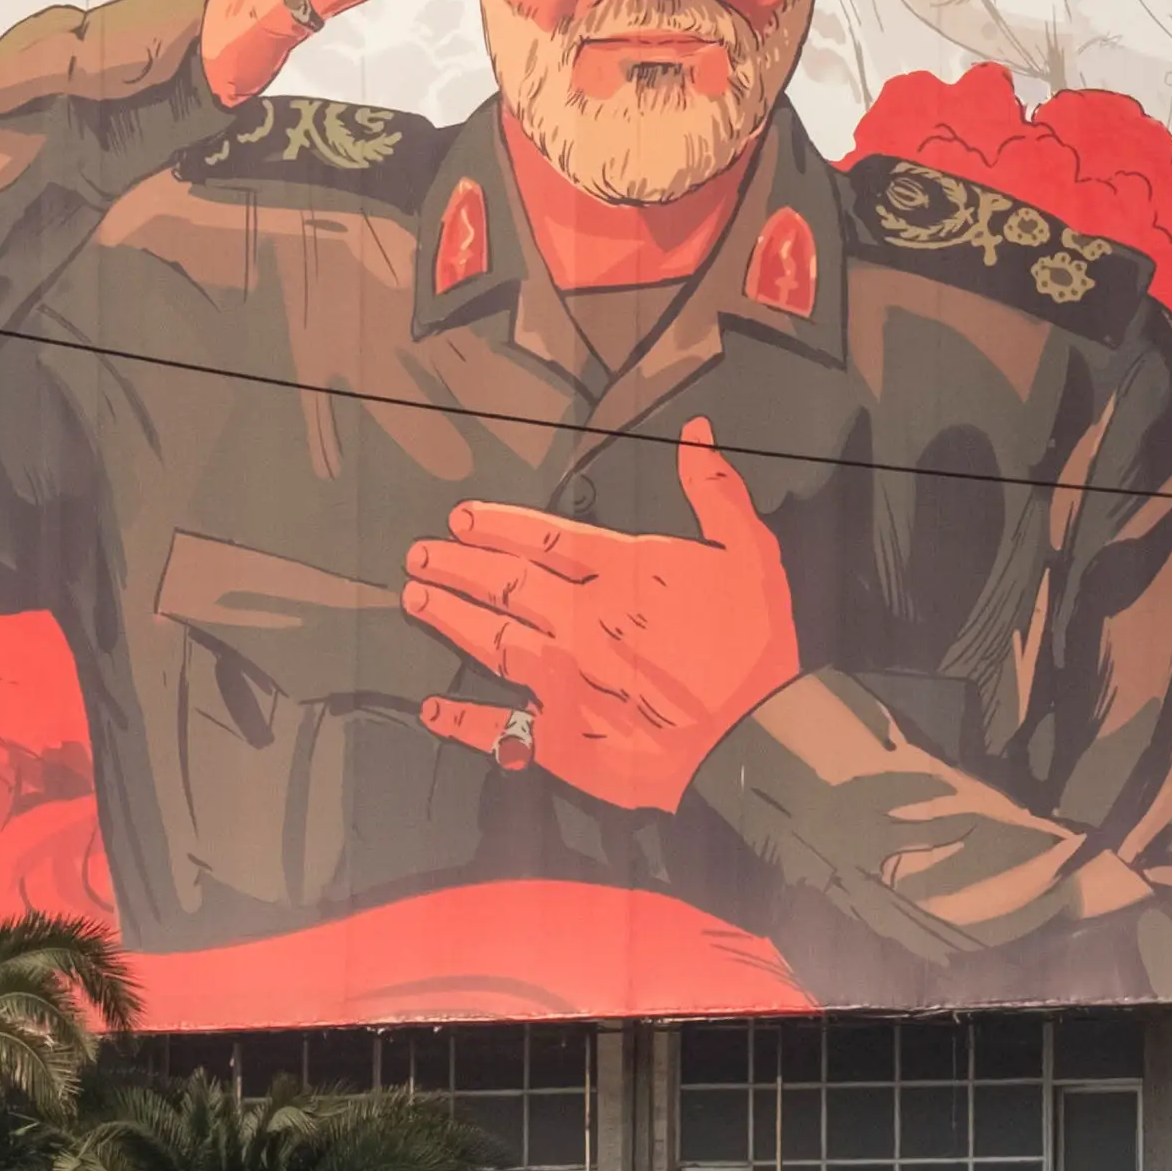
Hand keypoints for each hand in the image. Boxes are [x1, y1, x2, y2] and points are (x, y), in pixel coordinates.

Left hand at [404, 420, 807, 810]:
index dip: (496, 525)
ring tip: (415, 599)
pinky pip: (499, 728)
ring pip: (490, 641)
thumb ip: (716, 491)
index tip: (460, 518)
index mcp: (620, 572)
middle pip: (503, 584)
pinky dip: (462, 720)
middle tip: (418, 555)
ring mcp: (561, 679)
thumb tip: (696, 432)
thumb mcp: (751, 552)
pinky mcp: (559, 738)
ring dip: (450, 618)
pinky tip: (431, 709)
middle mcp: (578, 619)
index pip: (542, 538)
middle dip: (455, 566)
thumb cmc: (756, 648)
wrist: (755, 739)